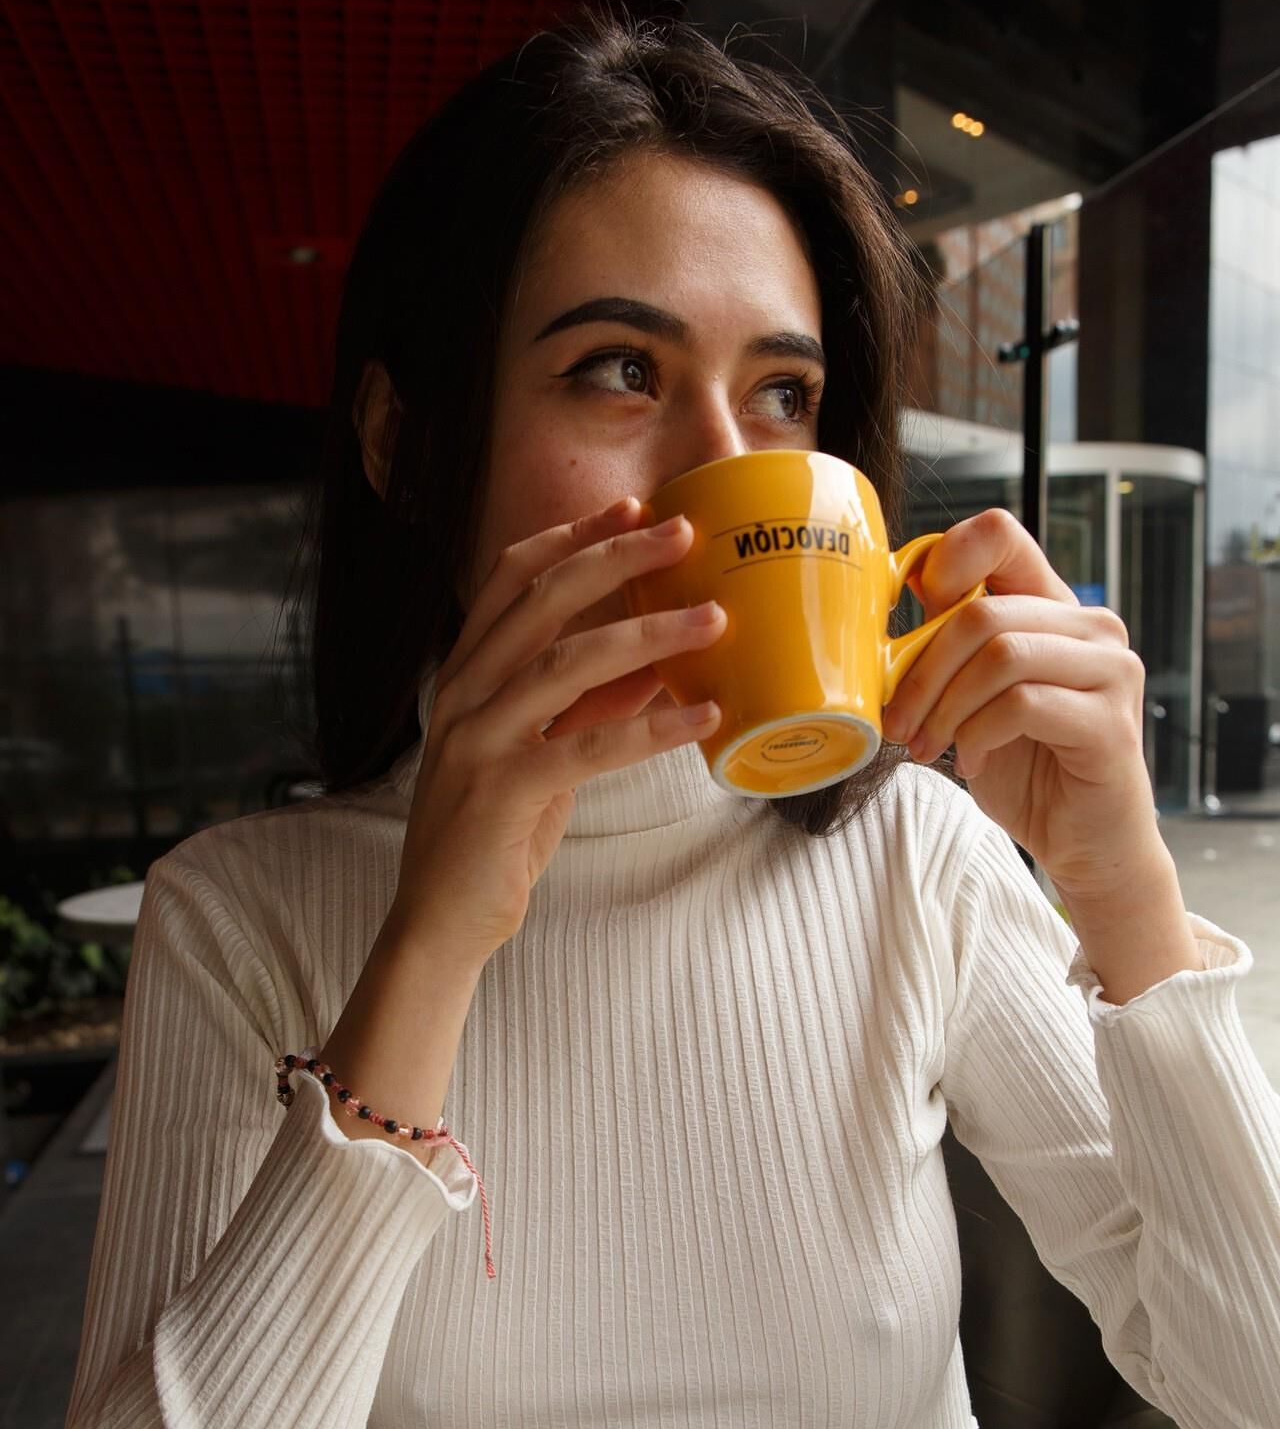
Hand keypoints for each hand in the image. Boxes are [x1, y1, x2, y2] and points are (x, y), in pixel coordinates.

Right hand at [389, 497, 726, 962]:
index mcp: (465, 675)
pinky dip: (650, 728)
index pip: (512, 579)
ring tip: (714, 618)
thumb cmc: (495, 835)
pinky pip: (586, 745)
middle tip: (683, 531)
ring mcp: (476, 739)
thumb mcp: (543, 755)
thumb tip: (656, 662)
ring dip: (648, 633)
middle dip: (617, 556)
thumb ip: (586, 705)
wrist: (441, 921)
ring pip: (568, 662)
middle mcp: (463, 694)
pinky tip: (700, 715)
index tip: (632, 507)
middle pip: (544, 599)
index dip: (572, 537)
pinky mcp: (501, 791)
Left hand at [881, 508, 1158, 900]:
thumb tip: (887, 607)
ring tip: (927, 746)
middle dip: (923, 672)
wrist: (1084, 842)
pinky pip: (1022, 704)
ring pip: (1002, 655)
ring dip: (946, 707)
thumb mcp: (975, 698)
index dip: (946, 560)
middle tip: (897, 721)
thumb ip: (952, 650)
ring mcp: (1111, 672)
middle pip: (983, 613)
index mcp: (1055, 608)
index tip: (910, 615)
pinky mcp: (1110, 722)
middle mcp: (1093, 629)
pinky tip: (970, 761)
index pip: (1002, 536)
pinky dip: (978, 735)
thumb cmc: (1026, 768)